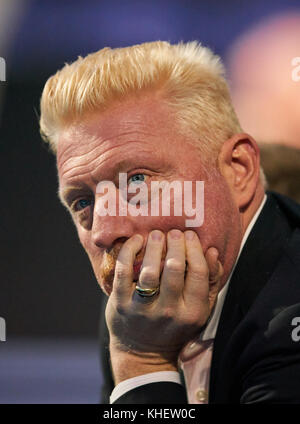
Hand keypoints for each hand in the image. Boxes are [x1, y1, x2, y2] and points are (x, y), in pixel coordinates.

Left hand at [105, 229, 222, 382]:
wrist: (144, 352)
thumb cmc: (176, 323)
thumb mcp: (201, 308)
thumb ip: (211, 281)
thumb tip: (212, 251)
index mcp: (193, 311)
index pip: (198, 272)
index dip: (194, 248)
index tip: (190, 235)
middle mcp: (169, 311)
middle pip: (174, 268)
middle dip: (175, 243)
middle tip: (173, 232)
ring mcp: (143, 309)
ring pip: (149, 270)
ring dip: (154, 246)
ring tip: (156, 234)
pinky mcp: (121, 304)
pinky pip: (123, 272)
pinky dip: (129, 252)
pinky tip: (136, 241)